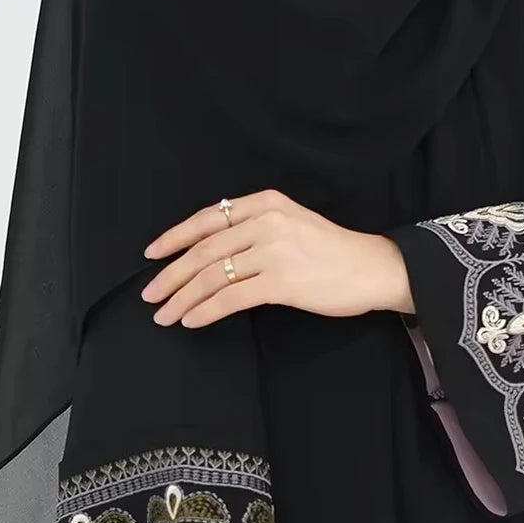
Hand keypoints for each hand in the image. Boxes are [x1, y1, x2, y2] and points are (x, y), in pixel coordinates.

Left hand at [141, 190, 414, 327]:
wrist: (374, 268)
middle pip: (204, 249)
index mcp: (266, 203)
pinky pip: (232, 297)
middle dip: (171, 274)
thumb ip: (257, 229)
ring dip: (183, 297)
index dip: (175, 237)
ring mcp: (273, 250)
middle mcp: (266, 221)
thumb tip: (216, 251)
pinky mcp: (281, 281)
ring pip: (213, 274)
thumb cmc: (335, 253)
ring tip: (165, 314)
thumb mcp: (293, 224)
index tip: (152, 254)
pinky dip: (207, 310)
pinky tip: (192, 320)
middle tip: (149, 294)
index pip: (208, 219)